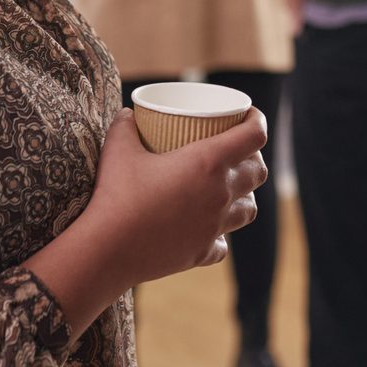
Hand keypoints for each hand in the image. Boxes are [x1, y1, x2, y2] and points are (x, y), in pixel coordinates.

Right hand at [27, 108, 268, 333]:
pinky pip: (223, 242)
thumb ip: (125, 126)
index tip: (248, 115)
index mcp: (209, 162)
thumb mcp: (118, 150)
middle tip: (237, 151)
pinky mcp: (203, 252)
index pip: (254, 135)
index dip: (256, 120)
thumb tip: (126, 113)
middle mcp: (221, 194)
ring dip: (245, 195)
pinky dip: (220, 234)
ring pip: (250, 209)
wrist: (108, 249)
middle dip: (253, 157)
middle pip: (259, 172)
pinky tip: (207, 229)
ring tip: (229, 189)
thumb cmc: (116, 195)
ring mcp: (215, 227)